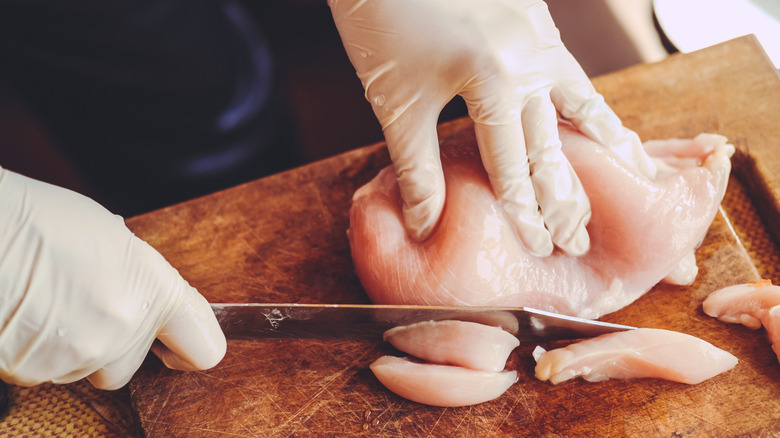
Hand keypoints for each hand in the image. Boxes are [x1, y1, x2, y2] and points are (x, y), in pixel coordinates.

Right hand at [0, 167, 225, 389]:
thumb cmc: (42, 221)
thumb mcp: (114, 238)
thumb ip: (140, 279)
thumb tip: (142, 295)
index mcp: (155, 292)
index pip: (205, 348)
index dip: (190, 347)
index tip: (176, 343)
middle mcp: (123, 331)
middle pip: (130, 365)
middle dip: (113, 346)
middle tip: (86, 306)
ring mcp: (79, 355)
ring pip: (85, 369)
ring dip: (72, 346)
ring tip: (49, 301)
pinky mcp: (34, 371)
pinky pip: (45, 371)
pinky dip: (39, 350)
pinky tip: (28, 313)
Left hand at [330, 0, 656, 255]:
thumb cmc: (383, 20)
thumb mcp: (397, 102)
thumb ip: (418, 169)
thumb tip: (425, 226)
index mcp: (495, 82)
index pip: (516, 166)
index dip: (527, 213)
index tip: (541, 248)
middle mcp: (530, 58)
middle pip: (556, 141)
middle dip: (565, 196)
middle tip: (579, 237)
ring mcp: (538, 31)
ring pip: (579, 98)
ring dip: (601, 141)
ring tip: (631, 170)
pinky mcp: (535, 14)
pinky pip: (571, 66)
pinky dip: (585, 98)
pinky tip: (592, 113)